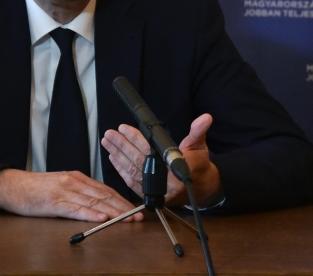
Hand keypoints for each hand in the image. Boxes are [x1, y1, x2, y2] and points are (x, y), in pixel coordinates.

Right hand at [0, 168, 143, 221]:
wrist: (11, 185)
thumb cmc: (35, 189)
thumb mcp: (60, 186)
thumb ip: (78, 193)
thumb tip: (97, 205)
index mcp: (77, 178)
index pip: (105, 190)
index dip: (122, 201)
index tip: (135, 210)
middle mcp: (73, 182)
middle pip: (103, 196)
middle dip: (123, 207)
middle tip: (138, 217)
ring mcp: (63, 192)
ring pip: (93, 202)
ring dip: (112, 213)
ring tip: (127, 219)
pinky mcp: (53, 202)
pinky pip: (75, 209)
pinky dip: (90, 215)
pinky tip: (101, 220)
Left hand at [101, 113, 223, 207]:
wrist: (201, 189)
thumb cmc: (198, 163)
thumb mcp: (199, 145)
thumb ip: (198, 131)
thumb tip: (205, 117)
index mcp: (177, 168)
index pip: (152, 150)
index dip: (136, 138)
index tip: (124, 127)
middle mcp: (166, 182)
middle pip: (139, 161)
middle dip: (122, 146)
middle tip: (110, 134)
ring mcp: (157, 191)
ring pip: (133, 171)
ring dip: (118, 156)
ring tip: (107, 142)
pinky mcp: (151, 196)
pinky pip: (132, 182)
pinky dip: (121, 169)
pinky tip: (113, 158)